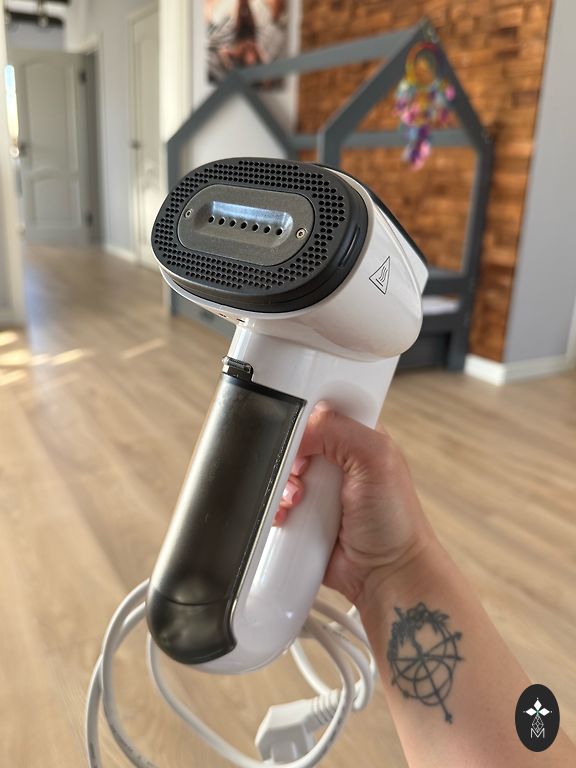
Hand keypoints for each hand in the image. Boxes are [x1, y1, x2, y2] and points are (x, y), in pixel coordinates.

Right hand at [276, 405, 435, 606]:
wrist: (385, 574)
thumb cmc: (396, 522)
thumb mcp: (377, 459)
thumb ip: (340, 430)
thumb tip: (302, 425)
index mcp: (357, 436)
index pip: (321, 407)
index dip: (306, 414)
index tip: (298, 429)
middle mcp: (336, 458)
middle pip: (293, 439)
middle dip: (289, 454)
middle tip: (303, 471)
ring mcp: (318, 487)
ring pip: (280, 471)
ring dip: (281, 485)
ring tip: (299, 499)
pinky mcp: (303, 513)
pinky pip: (275, 502)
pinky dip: (275, 507)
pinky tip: (288, 514)